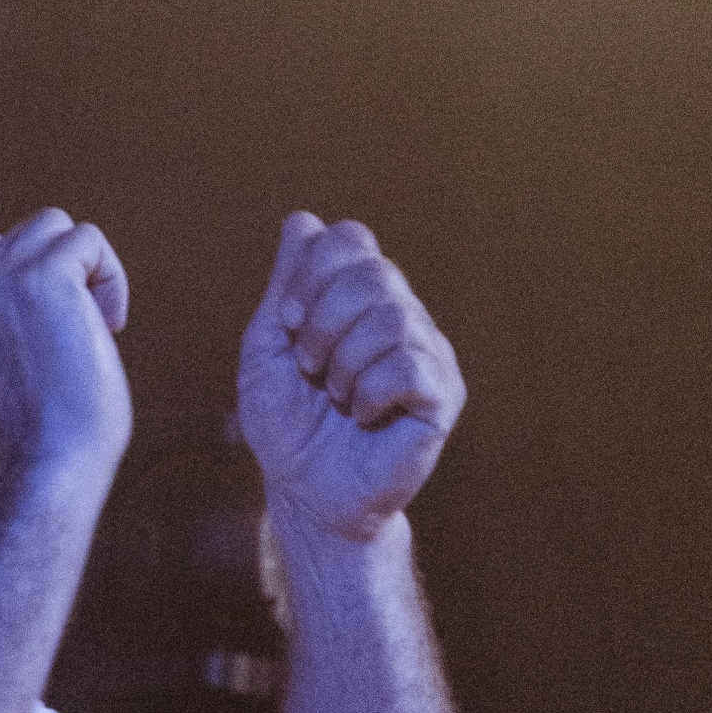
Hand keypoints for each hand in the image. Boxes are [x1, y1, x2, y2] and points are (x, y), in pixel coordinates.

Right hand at [0, 208, 133, 491]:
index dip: (31, 282)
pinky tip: (109, 324)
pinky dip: (110, 277)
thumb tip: (34, 291)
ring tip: (96, 320)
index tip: (52, 335)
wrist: (52, 458)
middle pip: (24, 235)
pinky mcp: (45, 276)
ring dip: (86, 268)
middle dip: (61, 272)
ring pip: (56, 227)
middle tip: (79, 330)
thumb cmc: (41, 434)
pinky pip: (88, 240)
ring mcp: (1, 279)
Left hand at [236, 213, 461, 539]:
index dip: (311, 276)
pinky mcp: (443, 394)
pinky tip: (362, 414)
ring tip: (337, 398)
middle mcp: (401, 314)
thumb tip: (302, 220)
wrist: (308, 492)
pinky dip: (370, 392)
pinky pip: (409, 367)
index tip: (288, 324)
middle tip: (310, 368)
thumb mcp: (267, 347)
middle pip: (373, 273)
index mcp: (361, 297)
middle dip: (324, 322)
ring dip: (344, 363)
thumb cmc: (288, 423)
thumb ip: (285, 286)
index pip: (351, 239)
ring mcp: (428, 351)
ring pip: (393, 319)